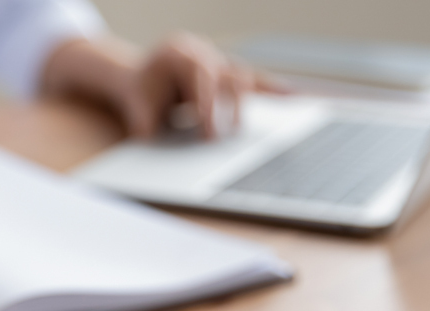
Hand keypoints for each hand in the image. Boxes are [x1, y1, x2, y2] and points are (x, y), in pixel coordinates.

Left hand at [42, 33, 280, 139]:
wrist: (140, 74)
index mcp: (178, 53)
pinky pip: (253, 81)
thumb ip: (144, 121)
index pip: (200, 75)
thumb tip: (151, 140)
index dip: (207, 103)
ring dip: (246, 104)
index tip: (208, 132)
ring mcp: (219, 61)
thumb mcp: (136, 105)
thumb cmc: (141, 91)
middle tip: (219, 139)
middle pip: (227, 75)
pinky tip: (293, 98)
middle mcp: (203, 52)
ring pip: (243, 77)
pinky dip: (272, 89)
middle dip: (227, 109)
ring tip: (245, 130)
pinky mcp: (229, 73)